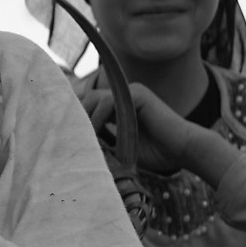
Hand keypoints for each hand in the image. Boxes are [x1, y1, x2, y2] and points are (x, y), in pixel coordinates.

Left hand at [76, 71, 232, 181]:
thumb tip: (73, 148)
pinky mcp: (137, 94)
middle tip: (65, 138)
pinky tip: (94, 133)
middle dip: (75, 117)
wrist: (184, 151)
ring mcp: (131, 92)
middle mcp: (123, 95)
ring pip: (94, 99)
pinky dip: (98, 117)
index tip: (61, 135)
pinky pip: (108, 101)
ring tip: (80, 140)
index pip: (87, 105)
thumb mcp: (120, 149)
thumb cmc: (156, 154)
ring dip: (84, 119)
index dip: (74, 118)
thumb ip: (102, 143)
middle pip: (86, 99)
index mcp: (118, 106)